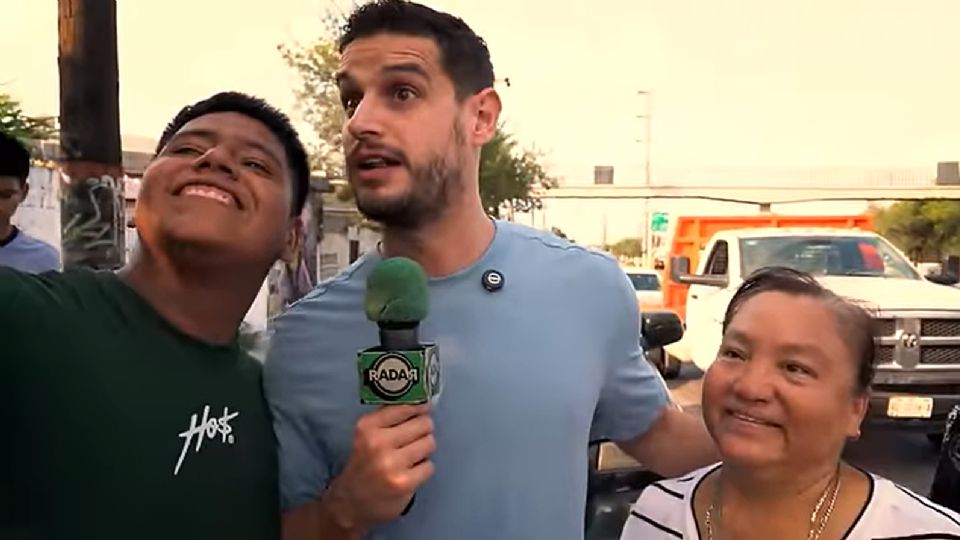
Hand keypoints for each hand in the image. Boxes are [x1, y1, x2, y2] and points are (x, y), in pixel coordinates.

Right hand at [326, 404, 434, 528]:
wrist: (350, 502)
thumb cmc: (364, 463)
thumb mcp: (367, 434)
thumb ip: (389, 416)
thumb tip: (422, 401)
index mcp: (368, 426)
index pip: (406, 406)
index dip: (419, 408)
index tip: (423, 410)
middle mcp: (378, 442)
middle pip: (424, 424)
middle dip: (423, 431)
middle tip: (413, 440)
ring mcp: (392, 464)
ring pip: (429, 443)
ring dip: (423, 450)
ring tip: (409, 457)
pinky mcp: (404, 482)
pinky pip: (429, 466)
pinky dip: (422, 470)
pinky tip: (409, 473)